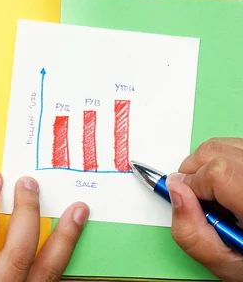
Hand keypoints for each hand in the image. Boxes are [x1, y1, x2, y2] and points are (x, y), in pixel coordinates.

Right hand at [167, 138, 242, 280]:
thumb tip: (174, 190)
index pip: (219, 173)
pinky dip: (222, 161)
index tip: (193, 203)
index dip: (194, 184)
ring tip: (218, 194)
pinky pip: (234, 147)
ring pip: (223, 145)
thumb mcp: (225, 264)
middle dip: (194, 172)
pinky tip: (229, 186)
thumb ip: (191, 233)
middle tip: (201, 199)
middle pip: (216, 152)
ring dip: (208, 164)